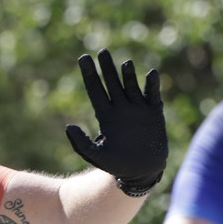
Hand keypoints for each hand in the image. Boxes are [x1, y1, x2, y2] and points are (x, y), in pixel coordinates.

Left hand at [68, 50, 167, 196]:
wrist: (142, 172)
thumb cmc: (117, 165)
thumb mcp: (95, 156)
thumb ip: (81, 143)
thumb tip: (68, 126)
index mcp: (105, 115)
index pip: (96, 89)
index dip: (89, 74)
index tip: (83, 58)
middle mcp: (120, 107)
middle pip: (112, 82)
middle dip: (107, 68)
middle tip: (102, 51)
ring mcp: (138, 108)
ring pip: (131, 85)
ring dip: (128, 74)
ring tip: (125, 63)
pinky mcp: (154, 113)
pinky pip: (153, 94)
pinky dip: (152, 84)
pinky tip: (150, 74)